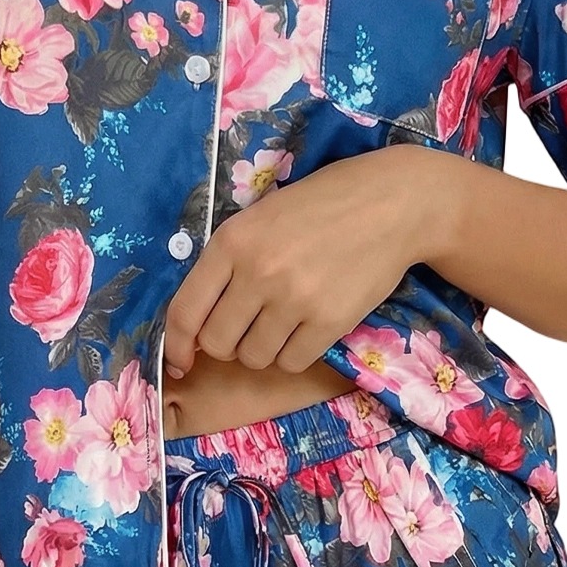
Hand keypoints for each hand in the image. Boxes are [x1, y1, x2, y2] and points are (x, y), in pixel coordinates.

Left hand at [163, 145, 438, 377]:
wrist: (391, 203)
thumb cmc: (322, 206)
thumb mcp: (261, 218)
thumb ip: (228, 263)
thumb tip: (198, 323)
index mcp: (232, 242)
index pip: (185, 311)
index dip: (175, 346)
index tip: (180, 361)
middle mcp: (258, 272)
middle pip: (217, 343)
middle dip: (226, 345)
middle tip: (247, 329)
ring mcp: (294, 299)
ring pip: (254, 357)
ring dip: (262, 350)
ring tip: (283, 323)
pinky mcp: (329, 321)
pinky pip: (291, 363)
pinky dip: (293, 355)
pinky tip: (306, 329)